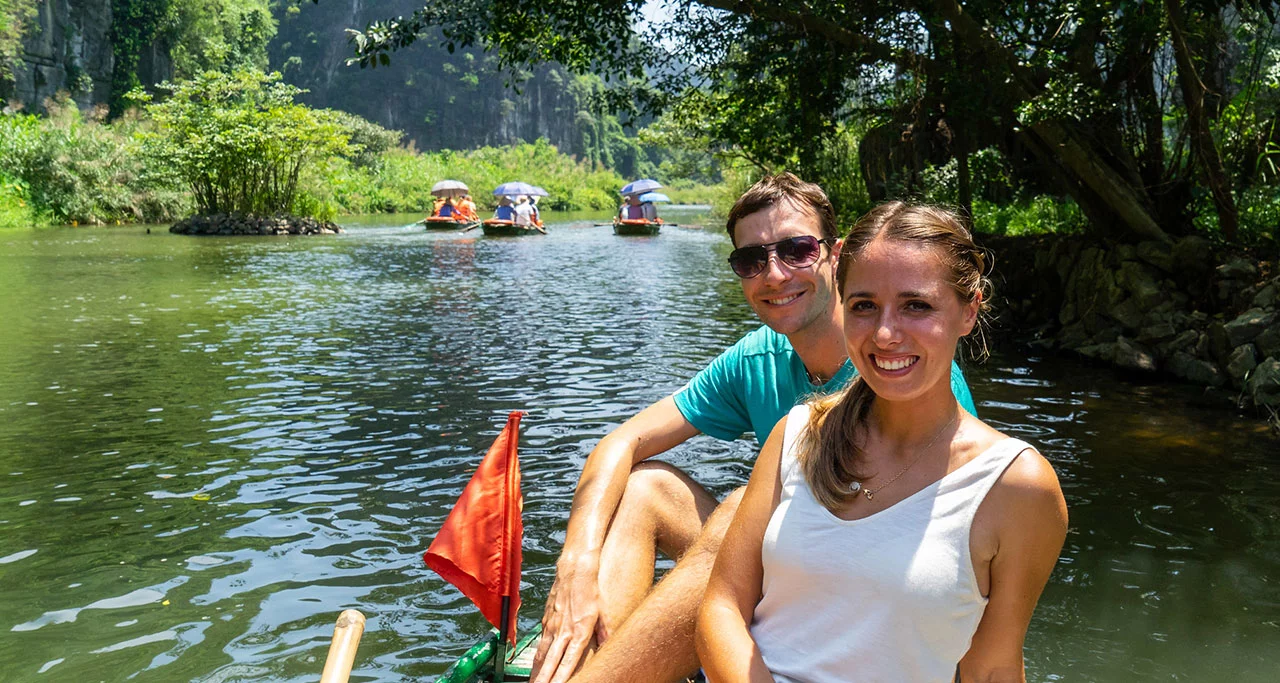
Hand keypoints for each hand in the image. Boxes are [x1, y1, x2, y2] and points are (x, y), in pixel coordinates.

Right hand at [531, 553, 605, 682]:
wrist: (574, 569)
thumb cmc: (590, 590)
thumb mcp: (603, 612)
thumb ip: (605, 632)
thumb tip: (609, 647)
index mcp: (579, 631)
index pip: (569, 661)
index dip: (562, 677)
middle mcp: (563, 631)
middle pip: (551, 662)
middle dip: (544, 679)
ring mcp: (552, 626)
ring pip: (542, 655)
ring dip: (538, 672)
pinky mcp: (546, 620)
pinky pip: (540, 643)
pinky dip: (537, 657)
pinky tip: (536, 665)